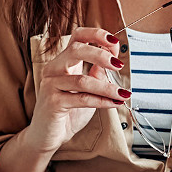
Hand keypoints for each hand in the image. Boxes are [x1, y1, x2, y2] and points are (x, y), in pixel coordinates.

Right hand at [24, 27, 125, 153]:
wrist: (48, 136)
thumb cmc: (67, 112)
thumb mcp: (87, 89)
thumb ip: (97, 74)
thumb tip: (113, 59)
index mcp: (63, 61)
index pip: (77, 37)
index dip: (96, 35)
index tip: (115, 42)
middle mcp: (54, 69)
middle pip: (76, 49)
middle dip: (100, 54)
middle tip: (118, 65)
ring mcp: (51, 85)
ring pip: (82, 80)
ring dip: (107, 87)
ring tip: (122, 93)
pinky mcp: (52, 102)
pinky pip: (82, 99)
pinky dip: (101, 101)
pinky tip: (114, 103)